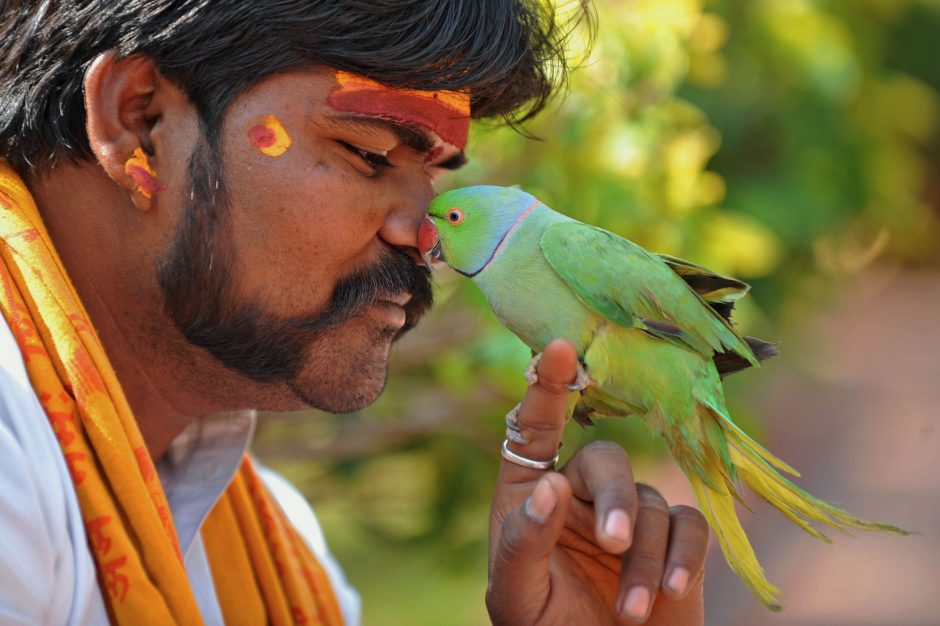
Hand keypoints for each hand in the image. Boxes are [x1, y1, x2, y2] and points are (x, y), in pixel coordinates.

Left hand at [487, 339, 708, 624]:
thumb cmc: (544, 624)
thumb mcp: (515, 591)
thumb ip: (523, 540)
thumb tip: (549, 487)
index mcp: (531, 488)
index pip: (536, 426)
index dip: (548, 385)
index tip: (559, 347)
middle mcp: (580, 488)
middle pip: (607, 461)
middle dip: (613, 501)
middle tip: (614, 545)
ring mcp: (631, 510)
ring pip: (650, 504)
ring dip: (643, 559)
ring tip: (628, 611)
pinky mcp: (675, 539)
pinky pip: (689, 527)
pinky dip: (685, 557)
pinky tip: (673, 591)